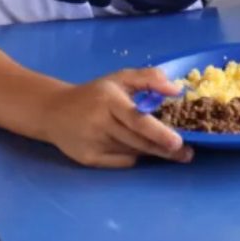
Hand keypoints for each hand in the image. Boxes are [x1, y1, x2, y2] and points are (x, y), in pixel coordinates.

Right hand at [39, 69, 188, 168]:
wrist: (53, 111)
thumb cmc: (95, 94)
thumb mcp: (120, 78)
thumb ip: (150, 78)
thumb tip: (176, 90)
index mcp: (109, 100)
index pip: (137, 120)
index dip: (159, 133)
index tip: (178, 142)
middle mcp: (99, 123)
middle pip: (138, 141)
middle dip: (164, 149)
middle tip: (185, 153)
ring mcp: (92, 143)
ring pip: (132, 152)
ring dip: (151, 151)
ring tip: (166, 149)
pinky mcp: (87, 159)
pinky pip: (121, 162)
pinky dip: (132, 157)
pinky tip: (135, 148)